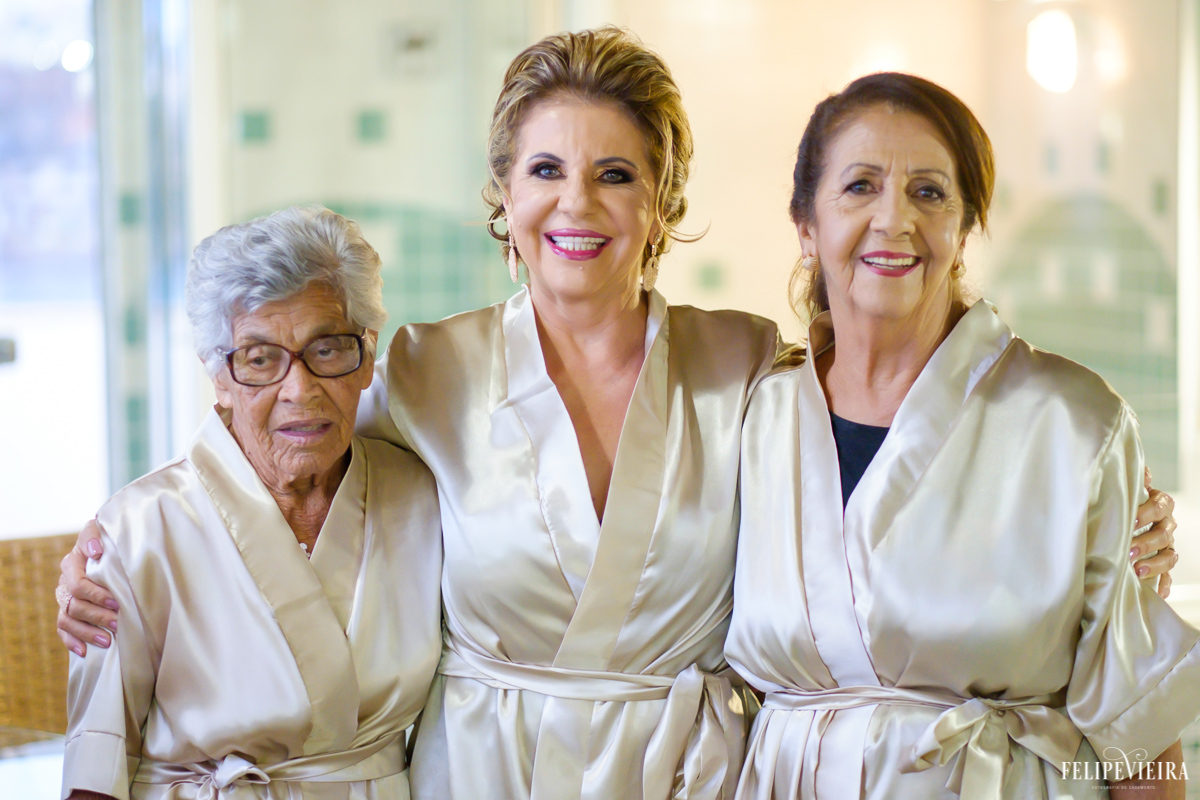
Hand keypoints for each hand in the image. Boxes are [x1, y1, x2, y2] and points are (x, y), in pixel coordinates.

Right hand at [56, 519, 118, 656]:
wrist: (109, 546)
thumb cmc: (109, 539)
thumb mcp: (104, 531)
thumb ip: (95, 536)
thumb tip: (95, 550)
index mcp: (72, 563)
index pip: (78, 584)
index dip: (96, 595)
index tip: (116, 602)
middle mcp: (65, 582)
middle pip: (74, 605)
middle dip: (97, 616)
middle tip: (117, 623)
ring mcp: (64, 598)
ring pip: (67, 619)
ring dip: (87, 632)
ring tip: (107, 641)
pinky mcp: (67, 611)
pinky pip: (63, 629)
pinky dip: (72, 641)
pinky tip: (85, 651)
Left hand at [1131, 467, 1178, 598]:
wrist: (1125, 515)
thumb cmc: (1125, 500)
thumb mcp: (1128, 487)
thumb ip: (1134, 479)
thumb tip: (1143, 474)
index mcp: (1160, 504)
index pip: (1161, 506)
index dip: (1148, 512)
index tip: (1132, 519)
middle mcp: (1167, 526)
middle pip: (1164, 534)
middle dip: (1147, 543)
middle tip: (1129, 550)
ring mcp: (1166, 546)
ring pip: (1169, 556)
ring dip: (1154, 564)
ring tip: (1137, 570)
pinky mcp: (1162, 565)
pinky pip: (1168, 577)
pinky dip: (1163, 585)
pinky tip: (1157, 593)